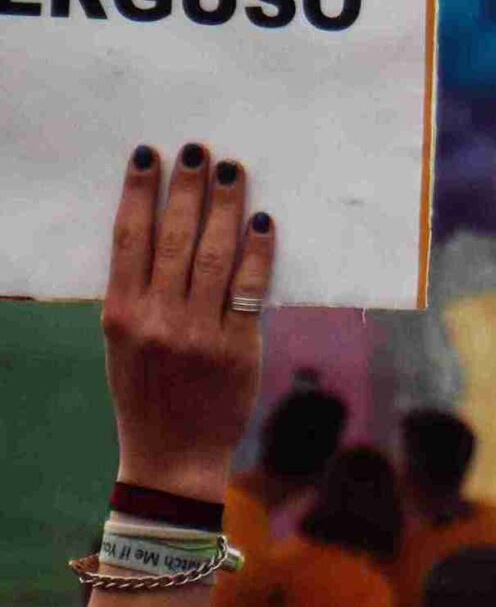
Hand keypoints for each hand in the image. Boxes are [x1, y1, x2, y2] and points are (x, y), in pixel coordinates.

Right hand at [100, 145, 272, 502]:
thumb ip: (139, 296)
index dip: (138, 192)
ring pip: (214, 254)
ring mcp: (198, 333)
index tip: (147, 156)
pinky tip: (264, 222)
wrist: (173, 457)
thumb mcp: (124, 344)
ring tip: (233, 171)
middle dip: (186, 188)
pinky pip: (250, 288)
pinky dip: (258, 252)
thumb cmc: (147, 393)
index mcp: (120, 314)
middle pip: (173, 238)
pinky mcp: (238, 348)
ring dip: (225, 206)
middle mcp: (156, 319)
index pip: (128, 239)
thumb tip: (162, 236)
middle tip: (198, 149)